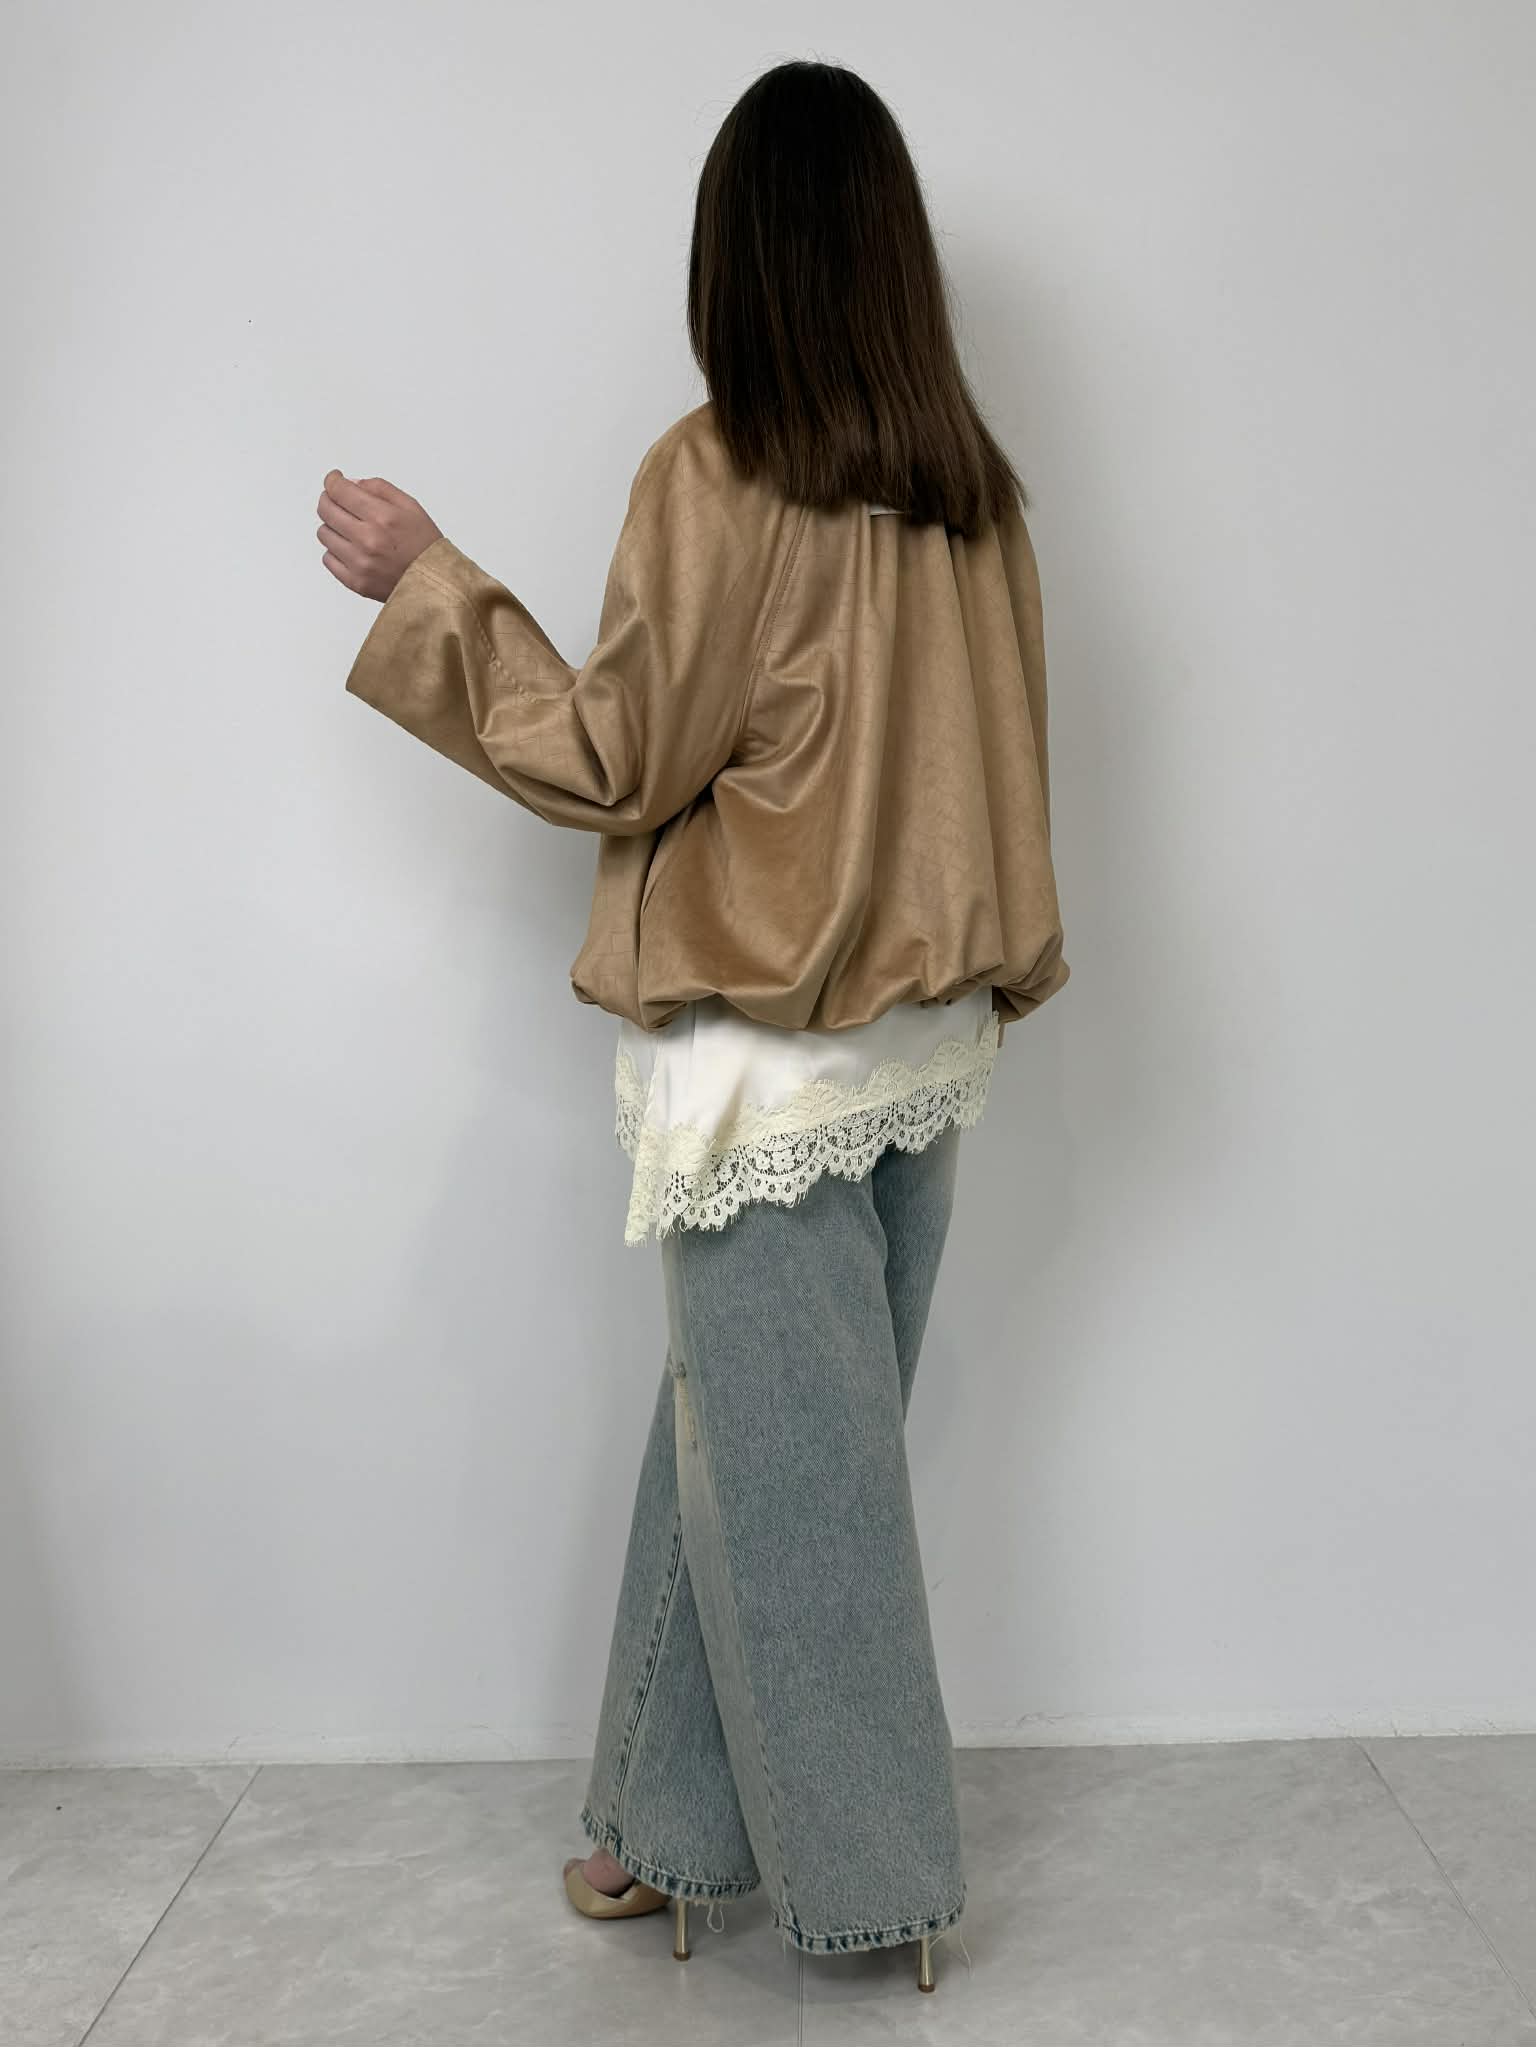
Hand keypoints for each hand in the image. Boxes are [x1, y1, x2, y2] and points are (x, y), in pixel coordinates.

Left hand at [317, 470, 442, 600]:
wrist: (435, 584)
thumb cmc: (425, 546)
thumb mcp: (410, 506)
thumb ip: (379, 488)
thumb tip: (352, 484)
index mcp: (382, 517)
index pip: (339, 490)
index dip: (332, 481)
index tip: (334, 480)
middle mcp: (367, 539)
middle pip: (326, 510)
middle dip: (329, 500)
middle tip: (337, 501)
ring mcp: (359, 562)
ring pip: (324, 534)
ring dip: (333, 527)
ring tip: (350, 529)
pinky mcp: (355, 582)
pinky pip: (328, 559)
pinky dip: (335, 551)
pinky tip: (351, 549)